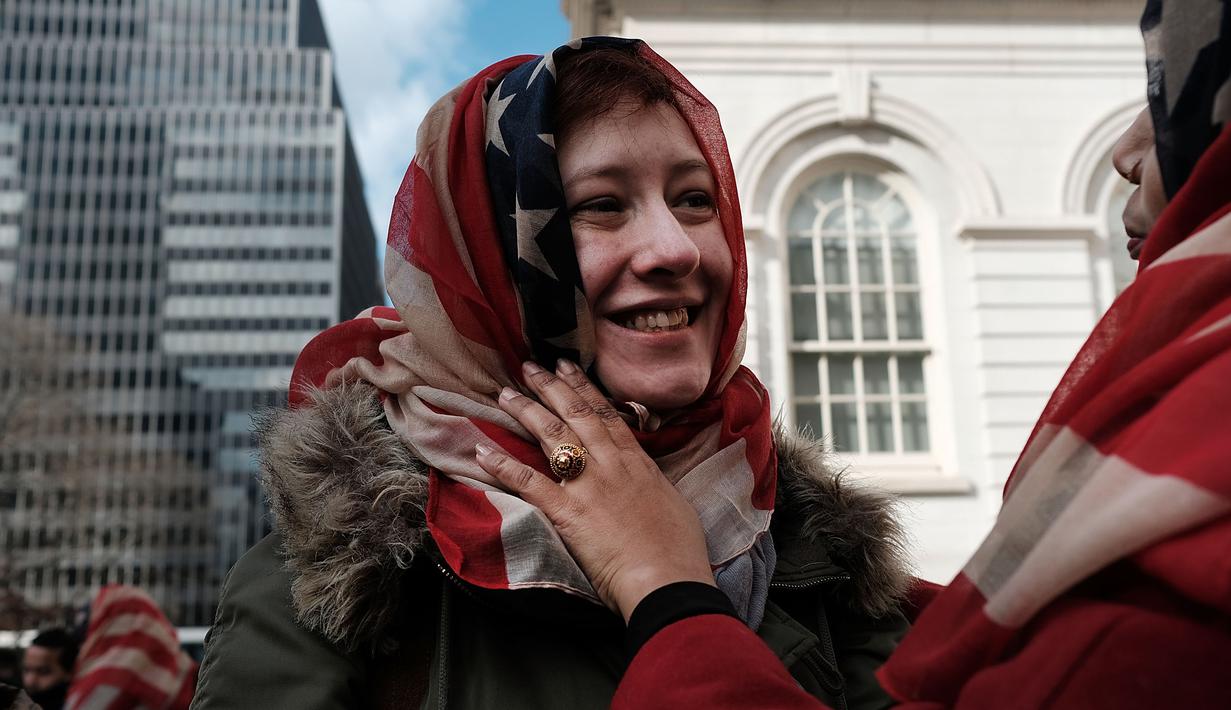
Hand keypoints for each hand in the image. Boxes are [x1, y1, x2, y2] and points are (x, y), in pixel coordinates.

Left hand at [474, 359, 714, 621]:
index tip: (566, 367)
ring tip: (505, 394)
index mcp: (637, 462)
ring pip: (553, 436)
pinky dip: (503, 466)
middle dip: (549, 387)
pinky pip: (529, 482)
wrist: (668, 579)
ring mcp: (588, 485)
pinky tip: (482, 452)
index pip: (605, 414)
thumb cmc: (679, 550)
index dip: (582, 387)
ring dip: (526, 412)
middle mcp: (611, 465)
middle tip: (529, 367)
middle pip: (575, 414)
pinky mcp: (568, 512)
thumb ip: (653, 485)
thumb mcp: (673, 504)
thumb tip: (647, 480)